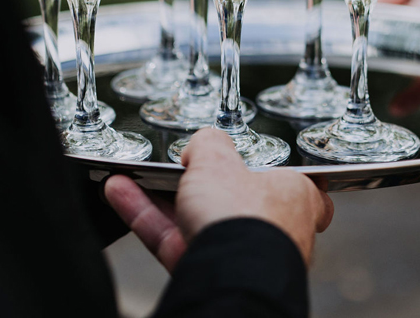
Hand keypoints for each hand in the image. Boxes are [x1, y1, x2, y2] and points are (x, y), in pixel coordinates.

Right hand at [104, 128, 333, 271]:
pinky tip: (121, 193)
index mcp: (296, 198)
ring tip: (133, 177)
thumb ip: (208, 145)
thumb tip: (202, 143)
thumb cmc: (246, 220)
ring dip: (160, 199)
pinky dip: (146, 217)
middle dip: (203, 188)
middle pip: (236, 203)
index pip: (298, 186)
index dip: (273, 174)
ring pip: (197, 221)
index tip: (251, 165)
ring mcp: (241, 256)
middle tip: (178, 171)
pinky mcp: (209, 273)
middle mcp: (275, 231)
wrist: (229, 276)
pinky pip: (172, 240)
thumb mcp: (218, 161)